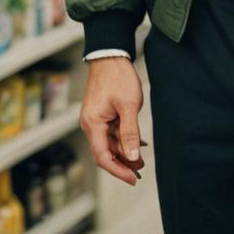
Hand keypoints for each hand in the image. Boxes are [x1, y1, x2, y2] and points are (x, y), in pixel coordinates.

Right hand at [79, 57, 146, 184]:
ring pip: (109, 142)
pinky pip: (111, 132)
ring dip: (125, 150)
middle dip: (123, 162)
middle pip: (106, 152)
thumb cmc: (118, 77)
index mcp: (93, 124)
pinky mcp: (102, 112)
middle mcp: (91, 123)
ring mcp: (95, 118)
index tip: (133, 178)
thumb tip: (133, 157)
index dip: (118, 170)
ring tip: (142, 157)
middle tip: (142, 169)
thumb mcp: (129, 105)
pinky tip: (137, 142)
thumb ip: (130, 132)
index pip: (103, 157)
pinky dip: (123, 138)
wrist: (110, 54)